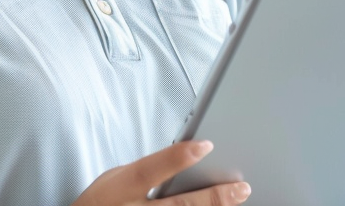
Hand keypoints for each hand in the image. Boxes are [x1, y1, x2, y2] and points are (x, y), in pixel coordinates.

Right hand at [72, 140, 250, 205]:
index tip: (206, 145)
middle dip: (213, 197)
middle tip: (242, 188)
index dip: (177, 158)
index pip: (148, 171)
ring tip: (237, 200)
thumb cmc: (102, 204)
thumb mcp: (114, 181)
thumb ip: (145, 172)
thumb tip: (183, 159)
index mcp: (118, 190)